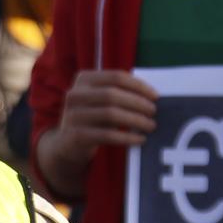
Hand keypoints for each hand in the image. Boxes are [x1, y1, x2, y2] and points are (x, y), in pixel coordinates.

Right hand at [38, 70, 158, 194]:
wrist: (66, 145)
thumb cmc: (92, 119)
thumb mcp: (100, 101)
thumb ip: (119, 93)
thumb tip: (152, 95)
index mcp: (84, 79)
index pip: (116, 76)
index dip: (138, 86)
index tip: (155, 96)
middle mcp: (75, 94)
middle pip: (113, 94)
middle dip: (138, 103)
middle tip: (154, 112)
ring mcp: (73, 115)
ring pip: (110, 114)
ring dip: (135, 120)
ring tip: (150, 126)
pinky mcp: (75, 135)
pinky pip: (107, 135)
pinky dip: (127, 137)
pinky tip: (140, 139)